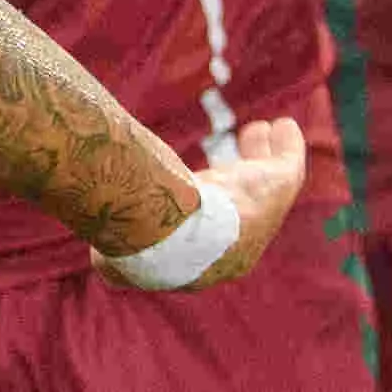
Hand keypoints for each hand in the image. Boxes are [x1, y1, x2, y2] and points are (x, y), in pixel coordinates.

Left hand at [93, 116, 305, 290]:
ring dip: (263, 156)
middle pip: (244, 204)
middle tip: (235, 156)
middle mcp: (240, 240)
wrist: (168, 233)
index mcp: (207, 259)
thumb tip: (102, 265)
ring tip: (259, 131)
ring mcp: (264, 213)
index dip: (205, 207)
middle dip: (240, 178)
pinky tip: (285, 126)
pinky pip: (287, 163)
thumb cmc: (137, 241)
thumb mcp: (117, 260)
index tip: (196, 185)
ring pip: (265, 179)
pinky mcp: (278, 187)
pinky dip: (289, 146)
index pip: (210, 232)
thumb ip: (113, 264)